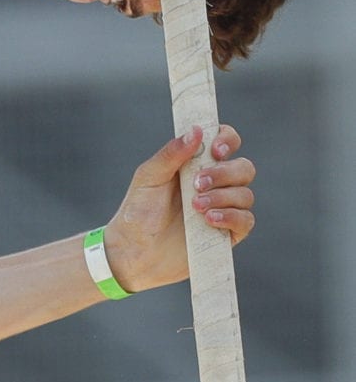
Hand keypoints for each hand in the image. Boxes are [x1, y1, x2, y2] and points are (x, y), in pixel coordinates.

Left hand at [103, 124, 254, 293]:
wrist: (135, 251)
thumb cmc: (139, 210)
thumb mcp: (149, 176)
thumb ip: (172, 153)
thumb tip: (196, 130)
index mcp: (196, 162)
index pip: (226, 141)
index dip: (227, 140)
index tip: (215, 150)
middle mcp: (214, 183)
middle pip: (243, 168)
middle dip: (224, 173)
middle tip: (197, 184)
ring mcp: (223, 208)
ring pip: (246, 194)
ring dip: (223, 197)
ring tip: (195, 207)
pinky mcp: (227, 234)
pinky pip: (246, 220)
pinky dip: (231, 216)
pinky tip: (209, 220)